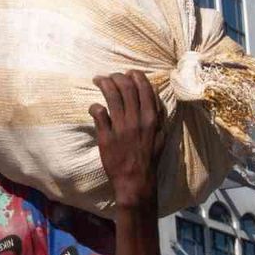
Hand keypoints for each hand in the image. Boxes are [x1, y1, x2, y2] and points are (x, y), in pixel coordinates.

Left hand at [90, 71, 165, 209]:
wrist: (136, 181)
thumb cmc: (149, 158)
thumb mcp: (160, 136)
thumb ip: (158, 117)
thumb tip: (154, 100)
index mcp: (152, 118)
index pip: (144, 88)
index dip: (135, 76)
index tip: (128, 73)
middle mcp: (137, 120)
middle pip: (126, 87)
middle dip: (117, 76)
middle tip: (110, 76)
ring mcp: (121, 128)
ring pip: (112, 96)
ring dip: (104, 84)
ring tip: (99, 80)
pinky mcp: (106, 137)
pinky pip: (99, 113)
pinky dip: (95, 106)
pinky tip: (94, 106)